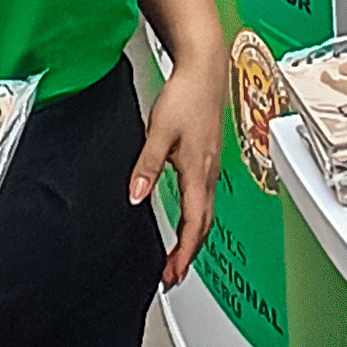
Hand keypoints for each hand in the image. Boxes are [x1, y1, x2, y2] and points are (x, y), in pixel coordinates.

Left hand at [132, 60, 224, 286]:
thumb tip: (136, 196)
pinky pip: (204, 199)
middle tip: (173, 275)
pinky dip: (196, 219)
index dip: (183, 253)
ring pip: (205, 213)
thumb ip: (147, 166)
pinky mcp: (207, 160)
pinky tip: (186, 219)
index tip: (171, 274)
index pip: (193, 224)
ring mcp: (210, 168)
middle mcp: (208, 175)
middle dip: (189, 254)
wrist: (206, 71)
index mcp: (198, 173)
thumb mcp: (159, 131)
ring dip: (193, 238)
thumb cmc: (187, 96)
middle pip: (202, 226)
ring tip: (178, 256)